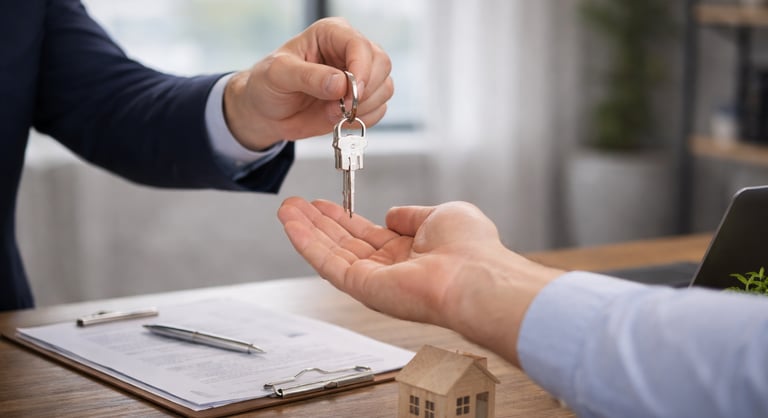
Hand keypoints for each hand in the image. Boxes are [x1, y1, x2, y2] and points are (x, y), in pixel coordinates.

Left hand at [224, 17, 392, 149]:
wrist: (268, 112)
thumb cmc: (268, 85)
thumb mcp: (279, 75)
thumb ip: (308, 77)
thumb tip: (340, 84)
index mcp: (331, 34)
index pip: (360, 45)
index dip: (361, 69)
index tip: (350, 93)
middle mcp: (350, 51)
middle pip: (382, 64)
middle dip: (365, 91)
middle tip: (340, 107)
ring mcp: (359, 76)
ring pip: (385, 88)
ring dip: (363, 107)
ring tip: (333, 112)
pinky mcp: (363, 99)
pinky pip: (379, 109)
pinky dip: (364, 119)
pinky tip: (340, 118)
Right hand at [277, 197, 562, 366]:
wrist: (475, 276)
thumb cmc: (472, 249)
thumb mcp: (442, 214)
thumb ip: (413, 215)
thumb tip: (391, 214)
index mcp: (411, 253)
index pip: (369, 234)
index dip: (345, 218)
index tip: (324, 203)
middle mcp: (391, 269)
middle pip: (344, 243)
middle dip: (318, 223)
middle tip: (295, 204)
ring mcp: (375, 281)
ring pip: (332, 252)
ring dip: (306, 230)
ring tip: (285, 209)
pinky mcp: (363, 289)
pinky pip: (328, 264)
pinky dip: (307, 243)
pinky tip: (292, 224)